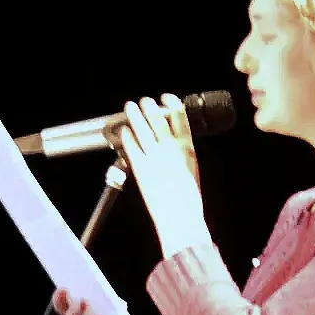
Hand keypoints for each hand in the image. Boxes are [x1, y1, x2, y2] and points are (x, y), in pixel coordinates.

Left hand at [118, 96, 210, 255]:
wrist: (179, 217)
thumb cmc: (187, 198)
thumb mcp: (190, 169)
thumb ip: (181, 152)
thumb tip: (172, 139)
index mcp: (187, 147)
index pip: (179, 116)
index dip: (171, 103)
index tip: (165, 98)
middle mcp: (170, 148)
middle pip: (157, 119)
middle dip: (148, 107)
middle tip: (142, 101)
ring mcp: (153, 157)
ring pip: (142, 129)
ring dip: (135, 115)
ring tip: (130, 107)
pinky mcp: (139, 167)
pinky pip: (131, 146)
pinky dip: (126, 136)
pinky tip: (123, 131)